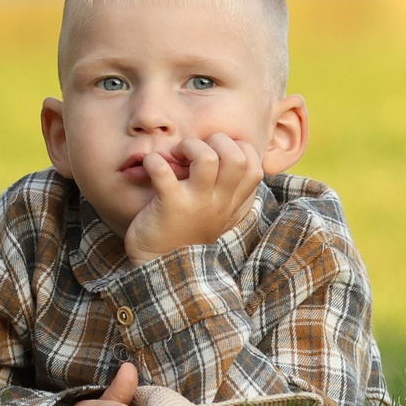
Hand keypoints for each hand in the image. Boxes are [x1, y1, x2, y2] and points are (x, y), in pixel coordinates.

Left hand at [124, 131, 264, 260]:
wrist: (160, 266)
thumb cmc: (185, 232)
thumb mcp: (215, 214)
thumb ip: (225, 190)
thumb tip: (226, 156)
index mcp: (231, 201)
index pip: (253, 166)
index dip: (238, 148)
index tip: (216, 150)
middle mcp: (219, 201)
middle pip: (236, 157)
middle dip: (216, 140)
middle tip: (193, 149)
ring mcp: (196, 204)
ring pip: (207, 159)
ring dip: (189, 146)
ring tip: (175, 154)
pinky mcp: (169, 206)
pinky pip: (164, 173)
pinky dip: (154, 161)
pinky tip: (151, 164)